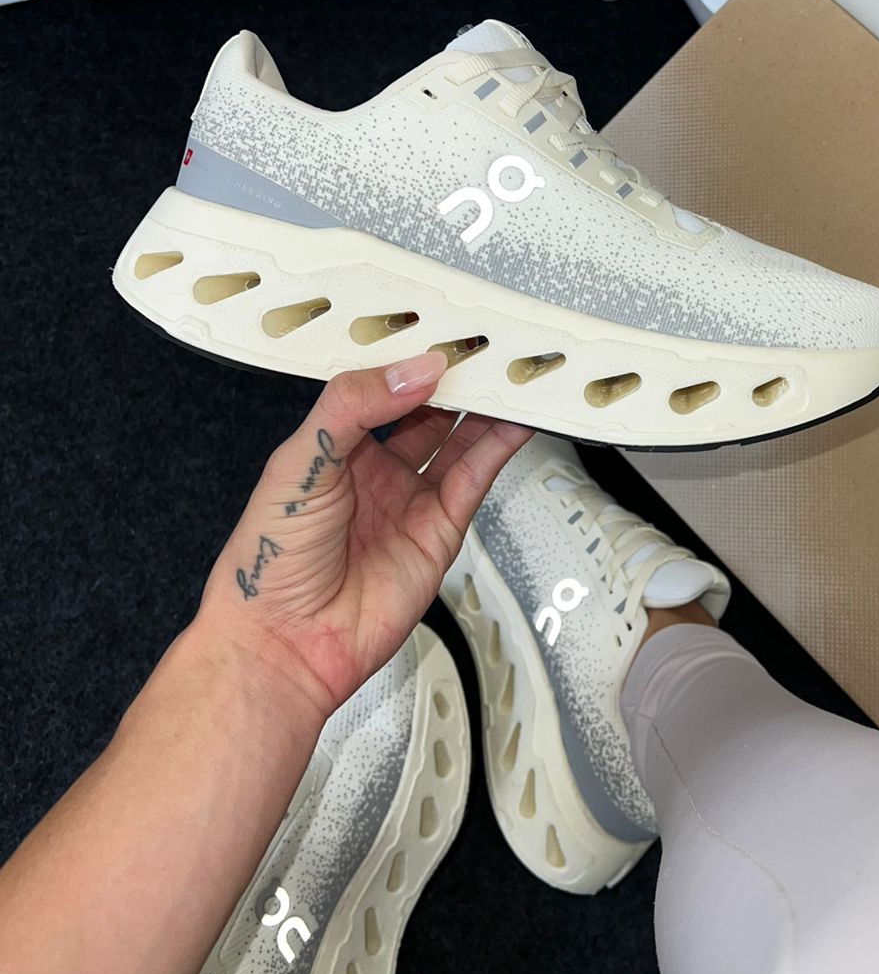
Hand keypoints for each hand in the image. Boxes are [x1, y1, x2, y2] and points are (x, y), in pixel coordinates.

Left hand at [197, 351, 529, 720]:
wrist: (284, 643)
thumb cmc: (268, 563)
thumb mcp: (300, 462)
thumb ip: (354, 408)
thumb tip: (411, 372)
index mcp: (332, 445)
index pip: (379, 387)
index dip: (407, 359)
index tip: (434, 330)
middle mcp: (374, 470)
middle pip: (427, 410)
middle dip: (456, 378)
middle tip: (484, 343)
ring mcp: (409, 500)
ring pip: (459, 439)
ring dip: (486, 407)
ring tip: (511, 372)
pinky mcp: (440, 531)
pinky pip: (475, 478)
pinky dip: (499, 446)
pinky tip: (514, 419)